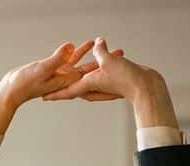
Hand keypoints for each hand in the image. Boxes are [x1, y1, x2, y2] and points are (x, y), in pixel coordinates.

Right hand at [0, 40, 120, 133]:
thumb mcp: (41, 69)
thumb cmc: (23, 83)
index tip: (121, 72)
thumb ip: (57, 59)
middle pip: (93, 73)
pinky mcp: (55, 68)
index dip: (107, 76)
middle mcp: (67, 79)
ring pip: (86, 65)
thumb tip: (71, 48)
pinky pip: (72, 59)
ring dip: (99, 58)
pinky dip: (82, 52)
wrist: (11, 89)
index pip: (91, 79)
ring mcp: (62, 74)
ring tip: (113, 49)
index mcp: (67, 82)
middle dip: (109, 66)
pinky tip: (89, 44)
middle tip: (123, 56)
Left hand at [42, 37, 178, 128]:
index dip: (54, 94)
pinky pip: (100, 71)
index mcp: (88, 85)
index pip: (67, 91)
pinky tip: (101, 55)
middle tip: (51, 87)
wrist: (145, 86)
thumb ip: (101, 51)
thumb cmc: (126, 78)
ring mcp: (103, 84)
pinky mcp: (111, 79)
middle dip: (63, 85)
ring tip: (73, 68)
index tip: (43, 98)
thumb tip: (98, 42)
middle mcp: (94, 86)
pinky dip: (98, 64)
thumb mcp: (109, 60)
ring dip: (83, 70)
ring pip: (88, 76)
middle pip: (74, 85)